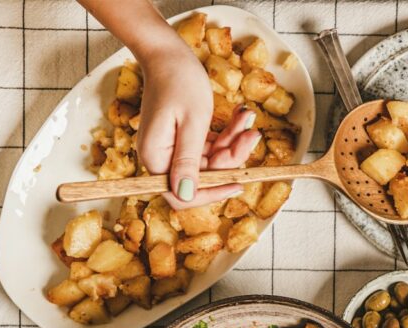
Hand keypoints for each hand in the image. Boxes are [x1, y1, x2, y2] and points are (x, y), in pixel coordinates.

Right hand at [137, 47, 260, 207]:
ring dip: (233, 142)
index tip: (238, 183)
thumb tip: (185, 195)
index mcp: (155, 158)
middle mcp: (162, 158)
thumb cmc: (178, 80)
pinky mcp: (184, 139)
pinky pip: (211, 146)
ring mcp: (173, 149)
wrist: (168, 52)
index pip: (182, 195)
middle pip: (204, 176)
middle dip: (231, 158)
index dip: (211, 193)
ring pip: (213, 161)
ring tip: (247, 117)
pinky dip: (227, 134)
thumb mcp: (191, 122)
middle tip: (252, 134)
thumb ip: (188, 161)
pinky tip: (241, 116)